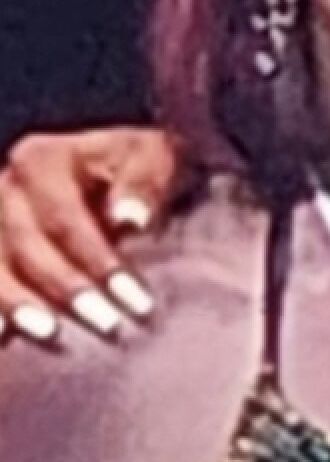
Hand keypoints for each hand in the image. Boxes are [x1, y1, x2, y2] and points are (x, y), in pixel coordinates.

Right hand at [0, 126, 178, 343]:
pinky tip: (1, 336)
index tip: (136, 300)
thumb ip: (142, 183)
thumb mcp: (150, 157)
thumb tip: (130, 219)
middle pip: (27, 247)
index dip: (98, 262)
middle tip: (108, 326)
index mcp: (42, 161)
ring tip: (49, 335)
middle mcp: (5, 190)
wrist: (106, 165)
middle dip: (67, 291)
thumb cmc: (133, 164)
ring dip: (18, 305)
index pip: (65, 220)